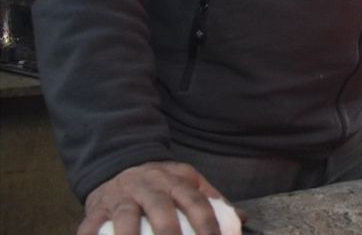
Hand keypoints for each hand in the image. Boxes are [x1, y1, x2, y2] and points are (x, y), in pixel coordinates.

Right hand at [79, 161, 228, 234]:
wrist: (120, 162)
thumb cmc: (161, 182)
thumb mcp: (188, 182)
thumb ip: (213, 201)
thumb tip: (243, 220)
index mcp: (176, 181)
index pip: (197, 202)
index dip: (208, 223)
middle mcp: (149, 187)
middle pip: (161, 209)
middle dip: (169, 233)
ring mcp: (122, 196)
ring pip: (125, 217)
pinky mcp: (96, 207)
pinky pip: (90, 225)